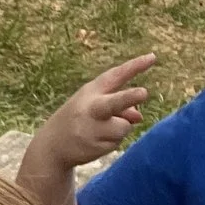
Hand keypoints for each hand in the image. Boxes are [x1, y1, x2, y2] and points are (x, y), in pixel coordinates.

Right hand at [32, 53, 156, 171]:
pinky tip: (96, 141)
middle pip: (115, 103)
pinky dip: (112, 141)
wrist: (52, 146)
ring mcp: (92, 129)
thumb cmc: (80, 118)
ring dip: (120, 129)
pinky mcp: (95, 147)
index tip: (152, 57)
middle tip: (144, 93)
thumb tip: (139, 117)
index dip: (134, 67)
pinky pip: (118, 141)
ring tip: (101, 130)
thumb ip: (121, 103)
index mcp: (92, 91)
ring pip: (125, 126)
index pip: (115, 76)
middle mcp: (91, 108)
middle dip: (128, 98)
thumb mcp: (96, 104)